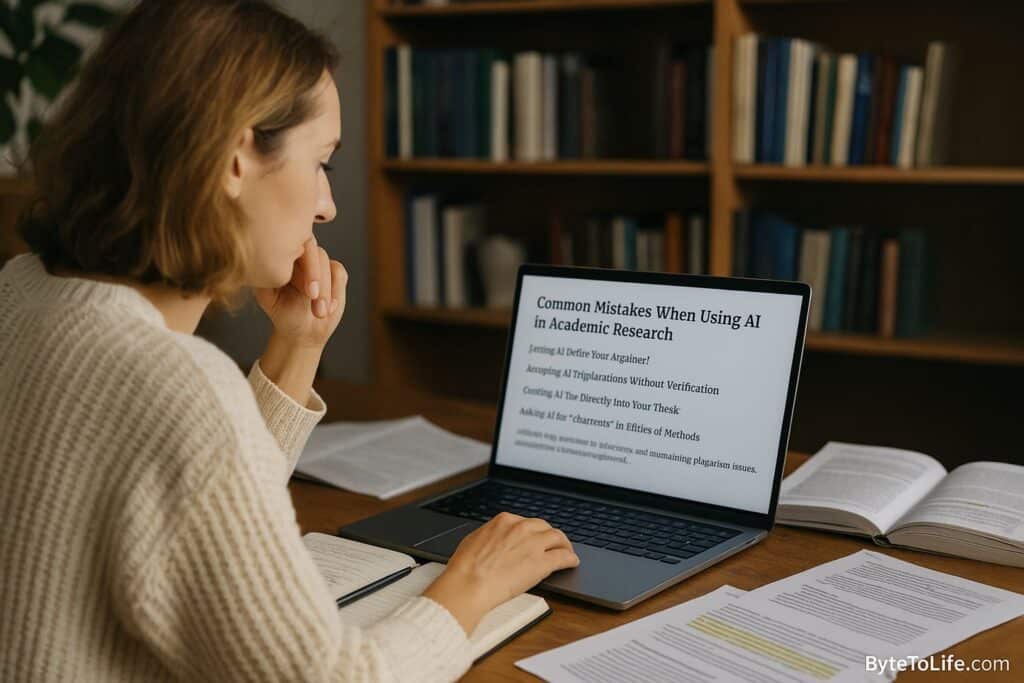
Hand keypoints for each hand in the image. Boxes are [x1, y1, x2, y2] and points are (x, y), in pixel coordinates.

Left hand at [253, 236, 346, 348]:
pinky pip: (339, 272)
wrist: (303, 331)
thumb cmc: (283, 314)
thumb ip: (268, 280)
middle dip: (320, 280)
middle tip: (317, 303)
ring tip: (321, 313)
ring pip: (330, 264)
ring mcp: (319, 263)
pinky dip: (336, 292)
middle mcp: (302, 256)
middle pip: (316, 253)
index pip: (296, 247)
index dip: (307, 267)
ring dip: (328, 290)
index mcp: (283, 257)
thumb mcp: (268, 299)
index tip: (310, 292)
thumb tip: (273, 263)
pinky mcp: (334, 271)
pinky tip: (328, 308)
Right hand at [422, 512, 578, 634]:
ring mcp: (533, 544)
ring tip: (567, 552)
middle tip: (554, 544)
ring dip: (564, 545)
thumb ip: (491, 536)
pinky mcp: (542, 563)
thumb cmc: (465, 567)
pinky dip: (570, 559)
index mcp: (504, 521)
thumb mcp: (475, 540)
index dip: (534, 531)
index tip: (536, 538)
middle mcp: (521, 528)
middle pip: (545, 527)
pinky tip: (572, 563)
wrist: (469, 584)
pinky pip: (564, 557)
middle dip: (550, 536)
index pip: (527, 522)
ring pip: (558, 538)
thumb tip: (495, 540)